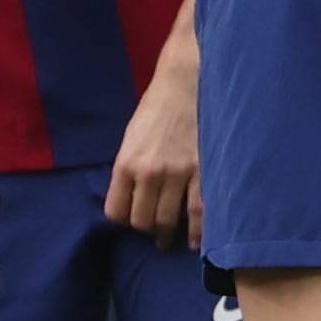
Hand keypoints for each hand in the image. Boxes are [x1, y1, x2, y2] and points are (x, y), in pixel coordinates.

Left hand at [105, 37, 201, 245]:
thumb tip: (134, 196)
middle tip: (157, 233)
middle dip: (149, 229)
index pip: (117, 211)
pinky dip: (199, 232)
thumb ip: (131, 167)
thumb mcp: (132, 136)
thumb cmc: (159, 105)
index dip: (126, 219)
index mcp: (126, 162)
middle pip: (142, 220)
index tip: (136, 219)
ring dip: (171, 235)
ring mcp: (177, 173)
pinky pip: (200, 212)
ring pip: (169, 221)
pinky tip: (198, 241)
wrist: (189, 79)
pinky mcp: (204, 170)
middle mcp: (148, 172)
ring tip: (175, 241)